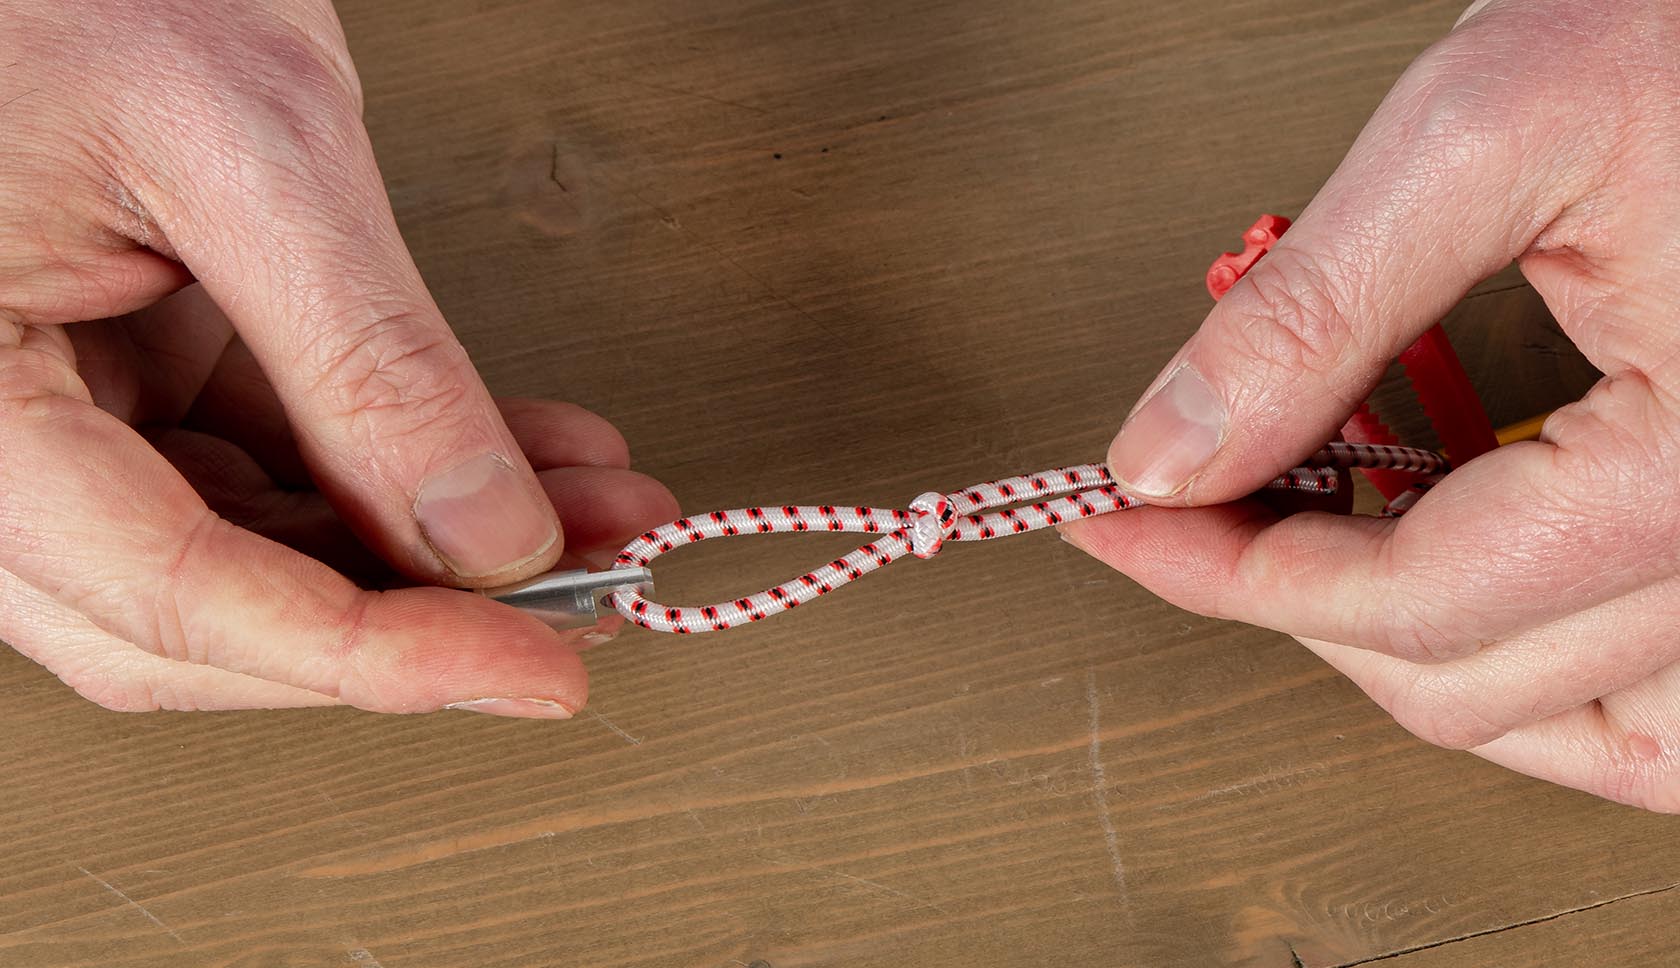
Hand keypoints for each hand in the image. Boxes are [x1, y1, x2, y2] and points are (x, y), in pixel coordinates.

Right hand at [0, 1, 675, 715]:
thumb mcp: (243, 144)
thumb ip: (366, 356)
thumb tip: (484, 530)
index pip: (175, 594)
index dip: (377, 656)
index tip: (533, 667)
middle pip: (207, 613)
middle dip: (417, 617)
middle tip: (577, 601)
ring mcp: (52, 409)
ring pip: (254, 552)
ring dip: (431, 551)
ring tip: (584, 508)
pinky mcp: (120, 375)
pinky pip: (264, 468)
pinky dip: (396, 470)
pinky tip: (514, 458)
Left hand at [1064, 0, 1679, 809]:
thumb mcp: (1486, 136)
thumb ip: (1313, 315)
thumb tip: (1174, 452)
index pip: (1403, 604)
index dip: (1223, 570)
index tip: (1121, 518)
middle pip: (1466, 679)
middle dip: (1290, 601)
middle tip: (1186, 510)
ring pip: (1574, 729)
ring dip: (1414, 658)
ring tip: (1306, 549)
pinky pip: (1662, 705)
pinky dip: (1546, 674)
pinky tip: (1457, 590)